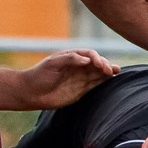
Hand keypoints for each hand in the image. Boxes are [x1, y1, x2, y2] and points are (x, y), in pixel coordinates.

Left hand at [0, 50, 116, 110]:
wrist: (31, 93)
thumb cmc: (39, 75)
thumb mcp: (52, 63)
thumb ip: (70, 59)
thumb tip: (88, 60)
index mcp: (71, 57)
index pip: (89, 54)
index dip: (97, 58)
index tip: (99, 64)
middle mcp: (78, 66)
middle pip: (97, 62)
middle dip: (105, 64)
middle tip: (110, 70)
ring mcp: (81, 78)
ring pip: (99, 73)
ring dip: (109, 71)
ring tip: (116, 72)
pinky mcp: (81, 89)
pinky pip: (96, 83)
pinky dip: (105, 81)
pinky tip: (112, 80)